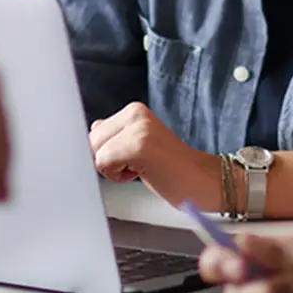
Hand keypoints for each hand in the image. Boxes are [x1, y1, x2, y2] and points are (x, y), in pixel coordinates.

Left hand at [89, 102, 217, 208]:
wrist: (202, 182)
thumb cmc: (172, 170)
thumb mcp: (139, 146)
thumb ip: (117, 135)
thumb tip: (94, 127)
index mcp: (134, 110)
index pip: (92, 133)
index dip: (104, 154)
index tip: (126, 161)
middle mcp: (135, 113)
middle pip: (90, 141)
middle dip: (107, 159)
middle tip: (138, 165)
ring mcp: (137, 127)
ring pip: (95, 152)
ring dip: (113, 169)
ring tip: (141, 168)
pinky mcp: (138, 144)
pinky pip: (103, 163)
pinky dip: (118, 176)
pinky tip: (142, 172)